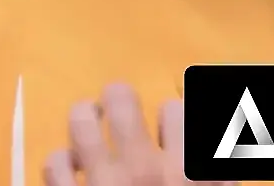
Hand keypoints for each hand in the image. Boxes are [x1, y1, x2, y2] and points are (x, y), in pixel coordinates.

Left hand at [42, 84, 232, 185]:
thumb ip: (219, 171)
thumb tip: (218, 141)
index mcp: (189, 172)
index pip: (176, 110)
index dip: (169, 120)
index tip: (165, 131)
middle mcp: (145, 170)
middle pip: (121, 97)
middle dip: (117, 99)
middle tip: (116, 113)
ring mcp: (103, 184)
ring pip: (81, 119)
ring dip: (84, 122)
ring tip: (88, 130)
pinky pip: (55, 163)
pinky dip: (60, 164)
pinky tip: (70, 171)